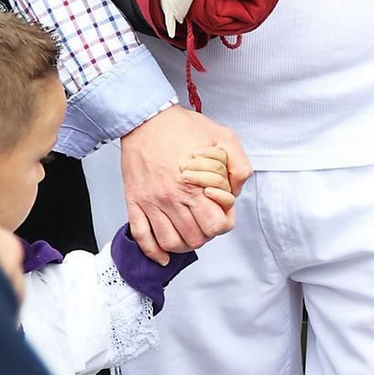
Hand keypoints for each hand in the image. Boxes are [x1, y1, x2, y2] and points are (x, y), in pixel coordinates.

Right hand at [120, 106, 250, 265]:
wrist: (146, 119)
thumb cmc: (183, 127)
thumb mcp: (224, 138)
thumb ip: (238, 166)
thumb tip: (236, 191)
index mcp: (194, 185)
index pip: (216, 225)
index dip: (224, 222)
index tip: (223, 213)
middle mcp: (172, 198)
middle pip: (195, 238)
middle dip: (207, 233)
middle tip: (207, 220)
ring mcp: (151, 203)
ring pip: (171, 242)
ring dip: (184, 244)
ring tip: (190, 232)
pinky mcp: (135, 202)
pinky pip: (142, 237)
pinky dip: (153, 252)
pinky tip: (164, 255)